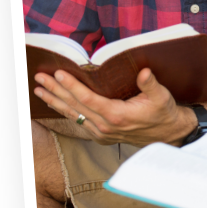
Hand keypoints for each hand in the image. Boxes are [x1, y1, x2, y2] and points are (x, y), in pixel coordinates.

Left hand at [33, 68, 193, 146]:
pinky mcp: (100, 136)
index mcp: (118, 116)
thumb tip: (143, 71)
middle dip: (56, 90)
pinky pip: (78, 122)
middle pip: (75, 106)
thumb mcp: (161, 96)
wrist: (167, 134)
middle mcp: (105, 127)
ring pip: (73, 115)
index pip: (88, 99)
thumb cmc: (163, 112)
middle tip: (40, 78)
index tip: (59, 73)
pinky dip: (65, 111)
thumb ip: (150, 84)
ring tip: (39, 90)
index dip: (72, 86)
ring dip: (55, 102)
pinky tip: (56, 103)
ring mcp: (101, 133)